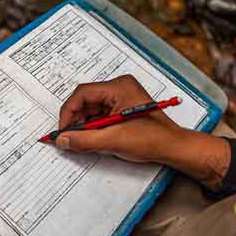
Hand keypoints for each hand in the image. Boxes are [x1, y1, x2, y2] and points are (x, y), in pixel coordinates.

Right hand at [57, 75, 182, 162]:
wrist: (172, 147)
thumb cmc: (152, 139)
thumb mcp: (113, 140)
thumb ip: (84, 140)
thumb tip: (63, 139)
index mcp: (119, 87)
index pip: (83, 94)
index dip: (69, 112)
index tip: (63, 130)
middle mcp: (120, 88)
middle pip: (86, 100)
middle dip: (76, 120)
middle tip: (70, 137)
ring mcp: (122, 97)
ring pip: (92, 108)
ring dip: (85, 124)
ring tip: (83, 140)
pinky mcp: (122, 108)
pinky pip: (100, 114)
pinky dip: (94, 127)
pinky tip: (93, 138)